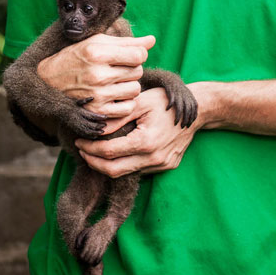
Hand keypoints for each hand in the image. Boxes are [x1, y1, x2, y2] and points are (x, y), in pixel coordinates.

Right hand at [37, 33, 155, 118]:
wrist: (48, 81)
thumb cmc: (76, 57)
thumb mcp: (97, 43)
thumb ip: (126, 42)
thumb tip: (152, 40)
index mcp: (97, 52)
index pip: (139, 54)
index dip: (138, 54)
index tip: (129, 56)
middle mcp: (98, 74)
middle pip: (138, 71)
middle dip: (132, 69)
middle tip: (118, 69)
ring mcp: (98, 95)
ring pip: (135, 90)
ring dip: (129, 86)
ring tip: (116, 82)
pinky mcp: (97, 111)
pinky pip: (128, 108)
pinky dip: (126, 102)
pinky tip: (115, 96)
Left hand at [75, 88, 199, 176]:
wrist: (196, 110)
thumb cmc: (166, 101)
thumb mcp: (140, 101)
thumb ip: (117, 117)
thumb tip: (96, 128)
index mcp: (146, 142)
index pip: (108, 152)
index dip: (90, 148)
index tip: (79, 141)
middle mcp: (154, 158)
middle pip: (113, 170)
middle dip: (93, 161)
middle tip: (82, 149)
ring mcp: (161, 165)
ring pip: (126, 173)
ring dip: (107, 164)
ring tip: (96, 150)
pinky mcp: (166, 166)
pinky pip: (139, 170)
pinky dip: (124, 163)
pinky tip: (118, 151)